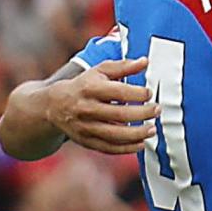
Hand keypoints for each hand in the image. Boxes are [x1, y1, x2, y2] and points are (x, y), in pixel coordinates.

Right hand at [45, 58, 160, 153]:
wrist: (54, 105)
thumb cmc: (84, 86)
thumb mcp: (101, 71)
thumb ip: (124, 66)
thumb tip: (145, 62)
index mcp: (91, 88)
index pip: (118, 92)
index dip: (137, 93)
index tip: (149, 93)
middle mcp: (87, 109)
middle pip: (119, 114)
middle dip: (142, 113)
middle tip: (157, 110)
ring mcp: (85, 127)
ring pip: (114, 135)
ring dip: (137, 134)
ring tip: (152, 130)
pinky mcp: (86, 141)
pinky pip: (108, 148)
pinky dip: (126, 149)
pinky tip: (141, 144)